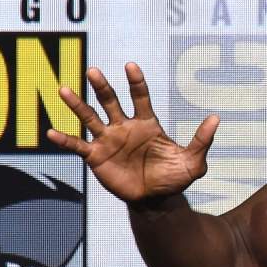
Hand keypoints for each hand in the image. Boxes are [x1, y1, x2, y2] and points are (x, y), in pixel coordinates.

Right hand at [46, 63, 218, 204]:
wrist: (157, 200)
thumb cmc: (174, 178)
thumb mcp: (193, 161)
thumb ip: (202, 140)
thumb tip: (216, 118)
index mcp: (147, 124)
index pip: (140, 97)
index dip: (136, 82)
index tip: (131, 66)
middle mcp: (125, 127)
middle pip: (110, 101)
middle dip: (102, 86)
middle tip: (93, 71)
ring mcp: (108, 141)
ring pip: (90, 118)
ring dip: (77, 105)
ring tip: (64, 90)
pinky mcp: (96, 157)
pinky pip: (78, 146)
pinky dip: (65, 140)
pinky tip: (51, 132)